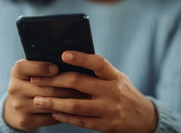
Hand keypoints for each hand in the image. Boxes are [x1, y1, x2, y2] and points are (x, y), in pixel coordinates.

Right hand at [4, 59, 86, 130]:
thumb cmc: (31, 83)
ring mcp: (19, 106)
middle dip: (67, 85)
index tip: (56, 68)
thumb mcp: (31, 71)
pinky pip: (50, 117)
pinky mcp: (26, 121)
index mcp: (16, 73)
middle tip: (85, 83)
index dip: (40, 67)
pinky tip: (76, 109)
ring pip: (50, 103)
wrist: (17, 107)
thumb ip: (43, 64)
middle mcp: (14, 89)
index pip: (24, 67)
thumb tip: (70, 60)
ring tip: (85, 96)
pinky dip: (65, 113)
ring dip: (70, 99)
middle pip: (44, 87)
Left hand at [30, 51, 156, 132]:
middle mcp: (113, 91)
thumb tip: (69, 60)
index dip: (81, 58)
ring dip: (54, 102)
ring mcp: (109, 109)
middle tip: (36, 80)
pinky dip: (65, 117)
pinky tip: (53, 112)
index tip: (64, 54)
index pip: (98, 63)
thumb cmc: (124, 92)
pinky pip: (81, 121)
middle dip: (54, 81)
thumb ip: (99, 71)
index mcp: (114, 76)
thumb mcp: (117, 78)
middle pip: (79, 83)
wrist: (145, 118)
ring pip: (76, 105)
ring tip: (37, 100)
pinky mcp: (106, 125)